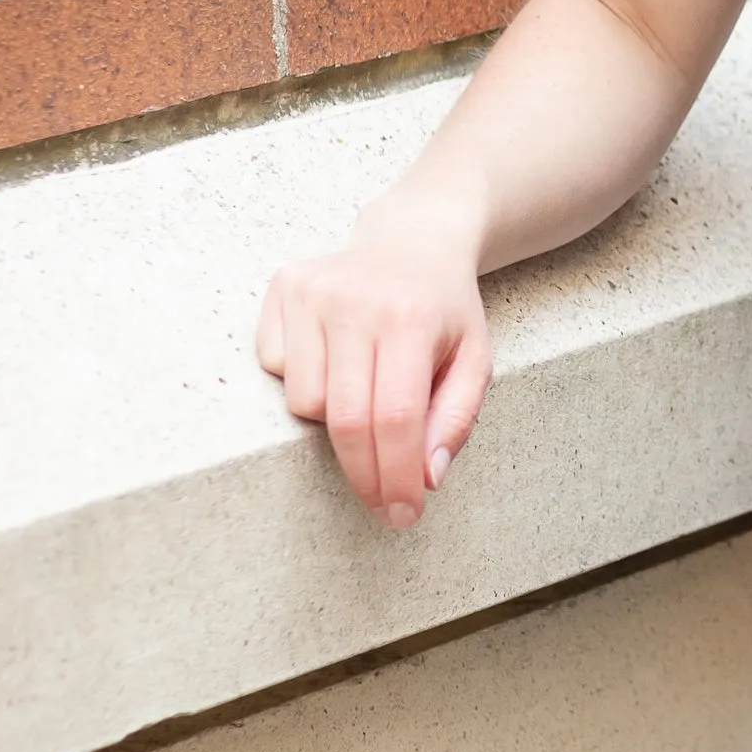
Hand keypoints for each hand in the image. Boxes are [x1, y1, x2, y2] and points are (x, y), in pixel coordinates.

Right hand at [255, 207, 491, 532]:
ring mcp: (312, 291)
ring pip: (305, 402)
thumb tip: (426, 478)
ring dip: (335, 418)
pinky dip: (306, 379)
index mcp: (411, 317)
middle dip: (365, 476)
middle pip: (347, 420)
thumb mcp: (474, 359)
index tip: (402, 514)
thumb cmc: (444, 309)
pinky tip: (336, 353)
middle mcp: (356, 300)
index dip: (395, 476)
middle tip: (383, 504)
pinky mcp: (282, 287)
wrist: (414, 238)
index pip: (395, 418)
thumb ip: (455, 420)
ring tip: (366, 384)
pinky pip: (277, 369)